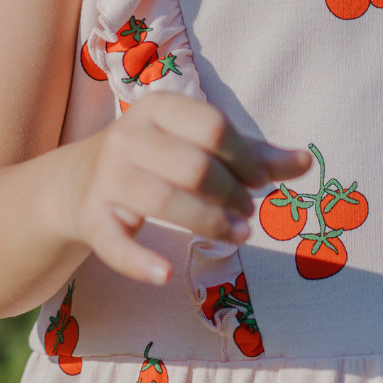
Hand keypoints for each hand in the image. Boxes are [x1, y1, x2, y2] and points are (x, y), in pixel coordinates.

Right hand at [61, 93, 309, 284]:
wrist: (77, 182)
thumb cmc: (156, 158)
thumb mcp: (198, 145)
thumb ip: (251, 154)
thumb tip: (305, 161)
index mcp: (159, 108)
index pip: (213, 126)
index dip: (246, 158)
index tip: (261, 182)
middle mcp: (128, 136)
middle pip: (194, 166)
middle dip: (232, 195)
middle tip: (249, 213)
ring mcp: (107, 177)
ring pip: (164, 200)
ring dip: (209, 223)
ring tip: (239, 235)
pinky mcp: (92, 217)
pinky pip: (115, 243)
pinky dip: (139, 261)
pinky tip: (166, 274)